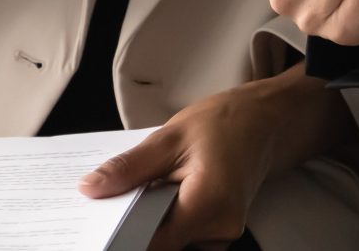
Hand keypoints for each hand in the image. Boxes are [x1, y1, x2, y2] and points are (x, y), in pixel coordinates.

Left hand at [76, 71, 350, 249]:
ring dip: (148, 224)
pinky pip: (182, 235)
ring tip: (134, 194)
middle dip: (132, 228)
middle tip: (108, 204)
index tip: (97, 226)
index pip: (152, 243)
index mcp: (207, 206)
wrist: (268, 121)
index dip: (122, 237)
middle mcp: (218, 231)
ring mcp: (221, 235)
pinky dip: (163, 221)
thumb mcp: (171, 136)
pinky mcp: (218, 231)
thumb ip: (130, 168)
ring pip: (171, 242)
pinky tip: (153, 198)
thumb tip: (90, 190)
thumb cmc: (225, 122)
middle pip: (161, 245)